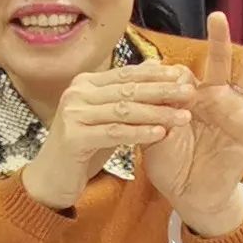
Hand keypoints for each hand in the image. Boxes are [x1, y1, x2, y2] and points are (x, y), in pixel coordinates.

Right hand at [22, 61, 196, 209]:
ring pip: (124, 111)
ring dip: (157, 113)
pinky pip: (114, 132)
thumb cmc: (83, 146)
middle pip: (127, 90)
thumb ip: (126, 94)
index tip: (183, 76)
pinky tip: (160, 134)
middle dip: (162, 91)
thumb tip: (155, 65)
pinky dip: (139, 133)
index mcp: (85, 83)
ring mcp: (73, 115)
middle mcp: (76, 94)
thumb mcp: (107, 116)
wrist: (52, 178)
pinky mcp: (74, 138)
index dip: (156, 74)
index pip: (126, 74)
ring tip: (183, 117)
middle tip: (190, 93)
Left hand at [144, 10, 242, 236]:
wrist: (191, 197)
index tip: (159, 82)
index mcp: (188, 98)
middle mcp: (215, 97)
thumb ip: (154, 113)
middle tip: (217, 15)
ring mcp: (236, 109)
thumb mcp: (154, 138)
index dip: (172, 77)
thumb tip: (154, 86)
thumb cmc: (170, 167)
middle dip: (219, 38)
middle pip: (219, 60)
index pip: (183, 74)